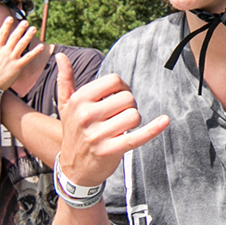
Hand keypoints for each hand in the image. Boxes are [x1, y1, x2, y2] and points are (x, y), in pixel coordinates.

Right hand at [0, 18, 44, 103]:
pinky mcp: (18, 67)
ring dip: (28, 36)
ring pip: (22, 45)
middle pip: (14, 37)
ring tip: (33, 29)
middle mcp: (4, 52)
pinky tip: (41, 46)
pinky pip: (28, 58)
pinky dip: (35, 52)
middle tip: (25, 22)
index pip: (1, 34)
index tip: (10, 18)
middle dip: (20, 28)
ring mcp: (12, 59)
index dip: (6, 25)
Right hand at [54, 53, 168, 187]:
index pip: (114, 80)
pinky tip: (164, 121)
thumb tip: (61, 55)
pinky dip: (153, 129)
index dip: (122, 88)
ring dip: (134, 121)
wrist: (73, 169)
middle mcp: (86, 115)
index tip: (117, 99)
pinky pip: (137, 136)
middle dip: (128, 106)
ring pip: (134, 115)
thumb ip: (65, 80)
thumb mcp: (65, 106)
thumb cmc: (73, 132)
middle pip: (128, 98)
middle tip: (118, 117)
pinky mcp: (110, 150)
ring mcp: (98, 134)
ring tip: (122, 127)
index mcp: (79, 100)